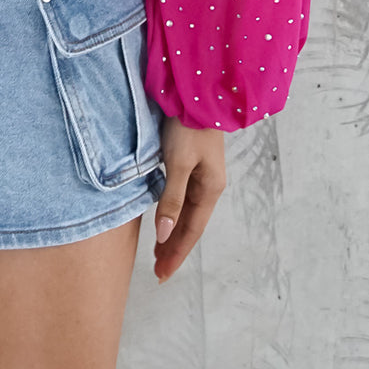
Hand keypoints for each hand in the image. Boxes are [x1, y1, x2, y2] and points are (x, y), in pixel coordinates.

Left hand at [153, 117, 225, 283]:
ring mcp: (202, 175)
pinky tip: (165, 218)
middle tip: (158, 271)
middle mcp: (209, 185)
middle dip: (174, 248)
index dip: (176, 253)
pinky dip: (173, 214)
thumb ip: (172, 199)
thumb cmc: (188, 127)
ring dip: (173, 233)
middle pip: (190, 225)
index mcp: (210, 189)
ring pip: (187, 213)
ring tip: (159, 252)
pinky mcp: (192, 163)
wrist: (197, 94)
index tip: (162, 274)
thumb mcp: (179, 164)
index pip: (191, 231)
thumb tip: (163, 234)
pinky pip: (183, 199)